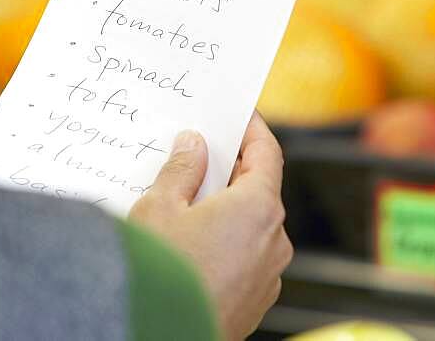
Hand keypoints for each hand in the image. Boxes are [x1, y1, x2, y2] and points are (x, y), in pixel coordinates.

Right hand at [129, 113, 292, 339]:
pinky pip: (244, 259)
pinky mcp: (255, 302)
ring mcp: (268, 276)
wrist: (160, 338)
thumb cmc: (163, 276)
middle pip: (258, 190)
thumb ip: (182, 169)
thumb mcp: (160, 208)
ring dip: (225, 211)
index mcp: (260, 208)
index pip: (267, 153)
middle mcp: (274, 241)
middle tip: (200, 155)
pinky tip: (191, 244)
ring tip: (185, 204)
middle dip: (229, 171)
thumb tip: (193, 145)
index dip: (252, 129)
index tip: (239, 115)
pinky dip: (225, 244)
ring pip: (251, 227)